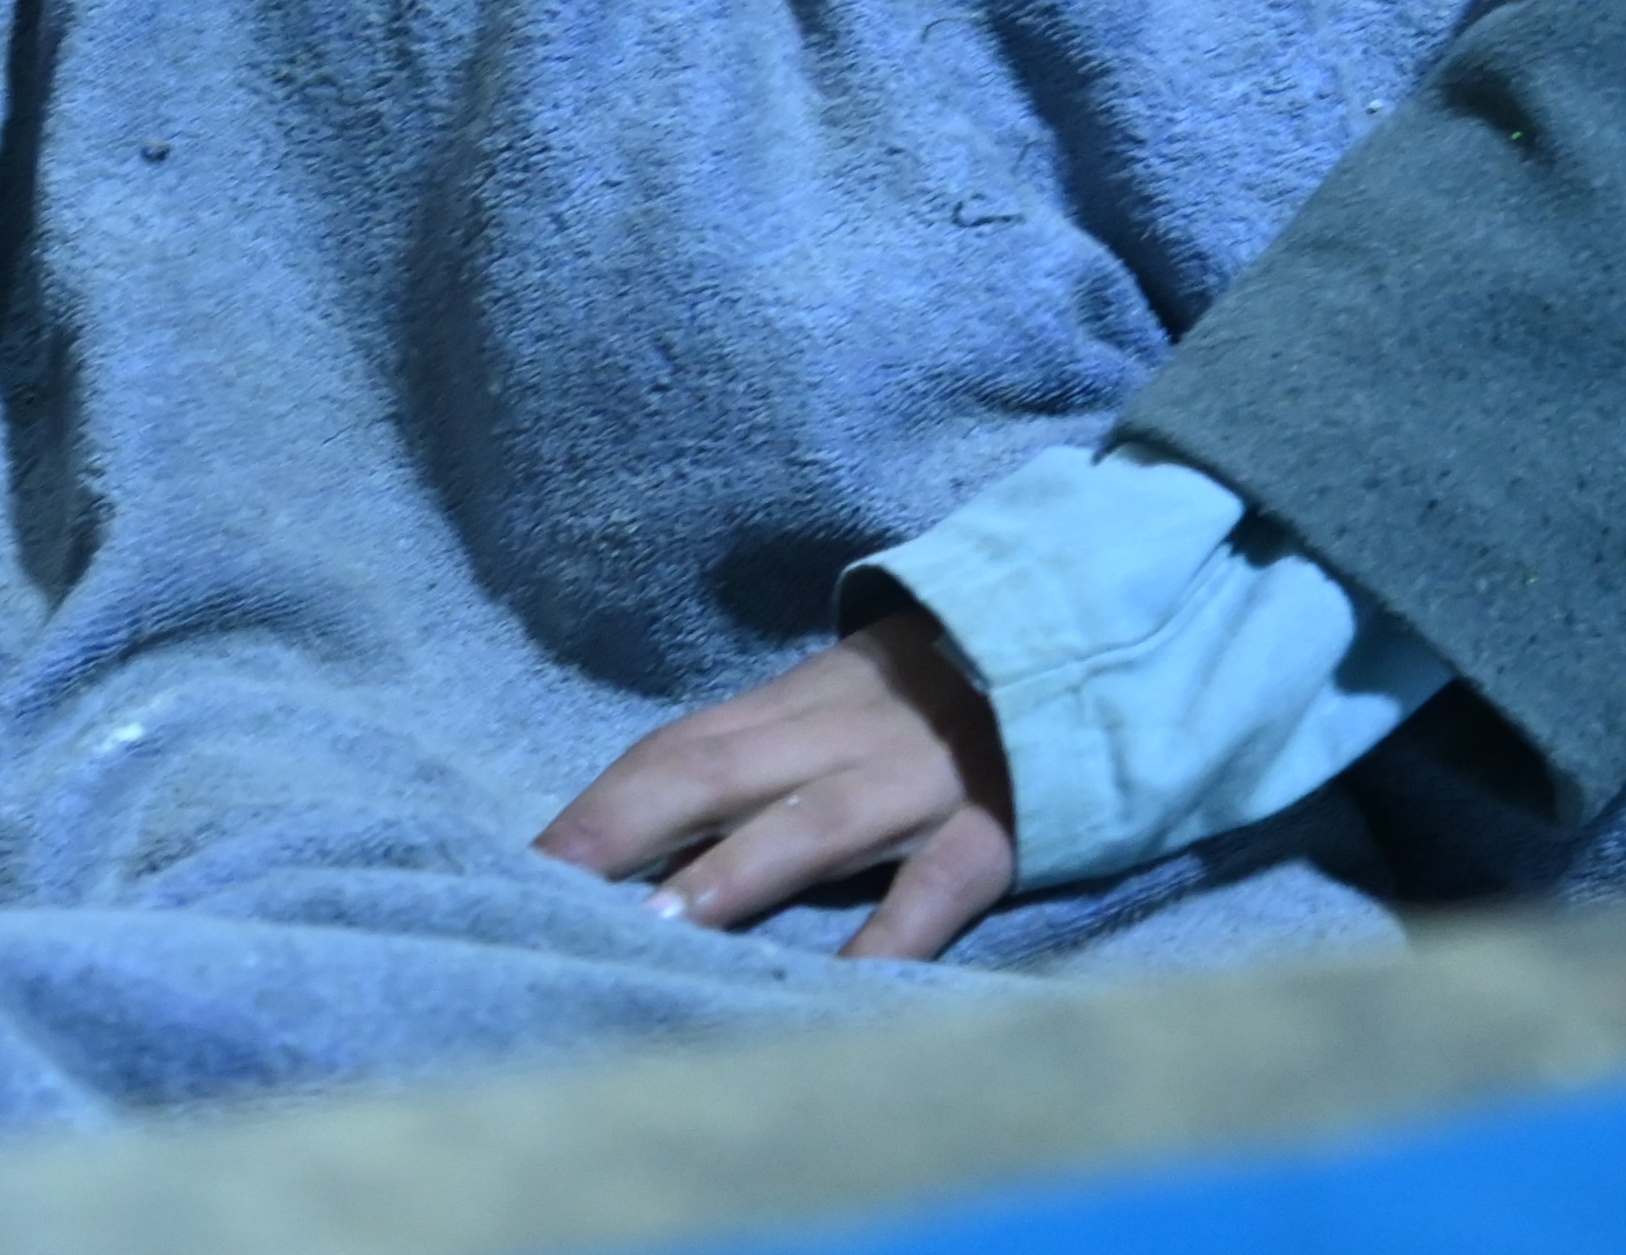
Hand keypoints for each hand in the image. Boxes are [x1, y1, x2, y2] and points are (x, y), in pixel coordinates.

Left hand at [535, 613, 1018, 963]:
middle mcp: (849, 732)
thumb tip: (657, 842)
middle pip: (720, 769)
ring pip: (817, 818)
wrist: (1095, 640)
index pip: (683, 746)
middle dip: (629, 825)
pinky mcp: (998, 825)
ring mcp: (923, 780)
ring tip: (665, 922)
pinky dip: (891, 932)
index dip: (606, 802)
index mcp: (805, 703)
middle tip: (549, 886)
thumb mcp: (851, 705)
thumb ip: (769, 757)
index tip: (530, 862)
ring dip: (738, 868)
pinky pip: (937, 882)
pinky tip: (845, 986)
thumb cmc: (950, 696)